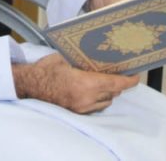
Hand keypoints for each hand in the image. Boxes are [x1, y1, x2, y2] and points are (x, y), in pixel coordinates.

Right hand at [12, 54, 138, 113]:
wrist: (30, 84)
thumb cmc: (46, 69)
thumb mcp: (66, 58)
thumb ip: (82, 60)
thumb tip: (95, 53)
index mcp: (85, 83)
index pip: (115, 84)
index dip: (128, 81)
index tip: (136, 77)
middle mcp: (86, 98)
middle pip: (113, 93)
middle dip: (117, 84)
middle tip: (119, 74)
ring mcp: (81, 107)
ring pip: (106, 102)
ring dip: (108, 93)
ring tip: (104, 82)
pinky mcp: (76, 112)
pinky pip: (95, 108)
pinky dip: (98, 100)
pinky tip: (93, 91)